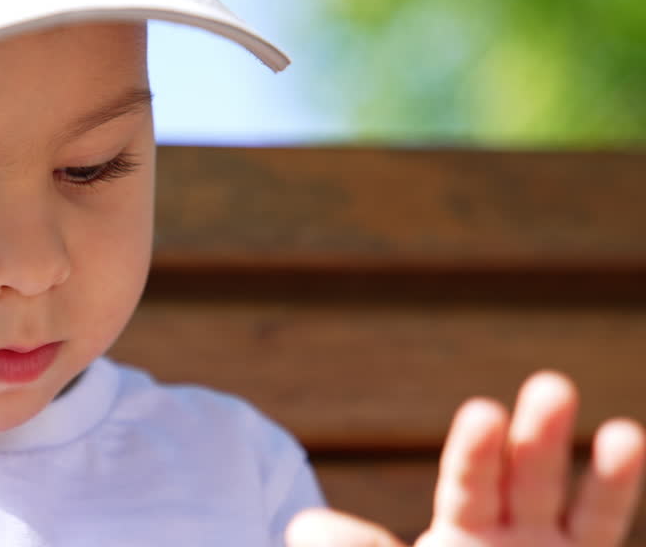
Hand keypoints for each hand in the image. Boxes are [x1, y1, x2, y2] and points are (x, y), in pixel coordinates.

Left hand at [287, 371, 644, 546]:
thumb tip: (303, 526)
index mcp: (462, 532)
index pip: (470, 484)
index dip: (478, 452)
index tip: (485, 413)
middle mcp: (515, 537)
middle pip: (527, 479)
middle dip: (539, 436)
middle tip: (551, 385)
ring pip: (578, 509)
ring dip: (600, 470)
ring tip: (623, 432)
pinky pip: (604, 533)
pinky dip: (617, 496)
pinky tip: (633, 451)